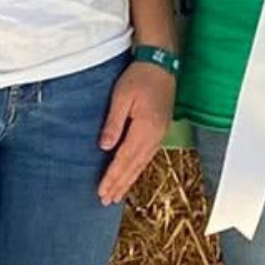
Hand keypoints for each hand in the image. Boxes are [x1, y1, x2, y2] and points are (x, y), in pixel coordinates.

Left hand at [97, 61, 175, 203]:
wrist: (162, 64)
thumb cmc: (139, 77)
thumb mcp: (121, 97)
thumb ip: (114, 123)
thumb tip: (105, 147)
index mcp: (145, 129)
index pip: (124, 159)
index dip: (113, 176)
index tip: (102, 191)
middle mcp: (154, 136)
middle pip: (134, 166)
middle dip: (120, 184)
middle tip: (106, 200)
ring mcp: (159, 134)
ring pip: (142, 163)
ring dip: (129, 180)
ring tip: (117, 194)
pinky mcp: (160, 130)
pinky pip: (147, 156)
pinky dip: (137, 169)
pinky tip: (131, 174)